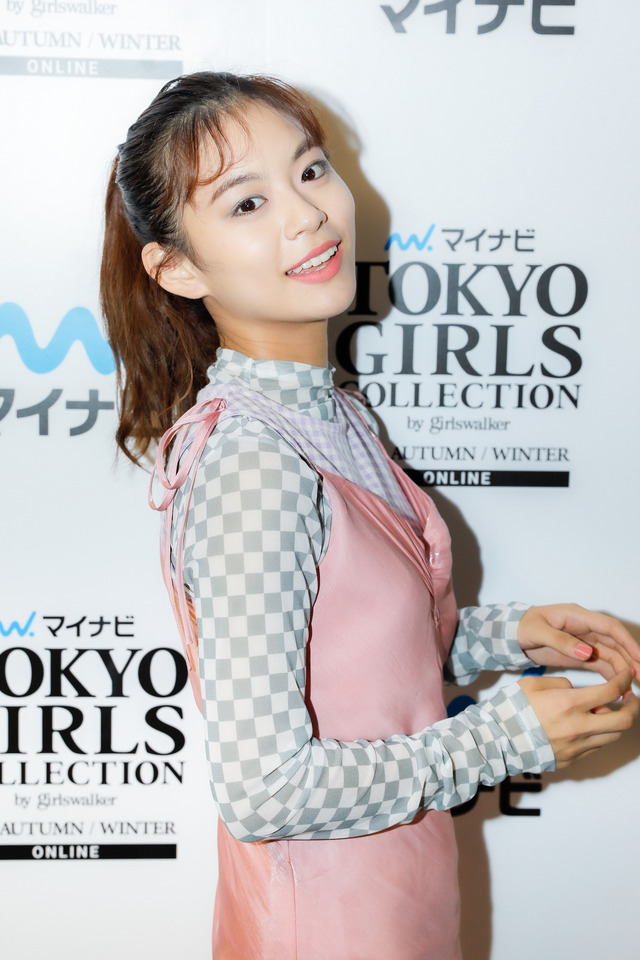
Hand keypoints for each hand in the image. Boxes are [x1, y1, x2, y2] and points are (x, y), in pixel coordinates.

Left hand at [517, 603, 639, 679]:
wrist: (512, 635)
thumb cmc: (522, 626)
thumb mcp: (538, 631)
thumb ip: (561, 641)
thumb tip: (587, 652)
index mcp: (577, 616)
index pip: (609, 627)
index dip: (627, 641)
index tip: (639, 657)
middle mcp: (585, 628)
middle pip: (616, 642)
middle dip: (632, 658)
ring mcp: (584, 642)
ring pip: (612, 654)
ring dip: (625, 668)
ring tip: (635, 686)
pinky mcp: (581, 655)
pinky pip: (602, 664)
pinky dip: (613, 674)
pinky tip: (621, 688)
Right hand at [519, 668, 639, 768]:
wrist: (497, 740)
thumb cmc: (512, 709)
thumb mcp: (533, 683)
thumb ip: (561, 683)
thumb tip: (577, 691)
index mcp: (569, 704)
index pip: (611, 691)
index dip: (624, 681)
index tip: (626, 676)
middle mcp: (578, 727)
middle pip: (624, 720)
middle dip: (634, 705)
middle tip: (631, 697)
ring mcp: (577, 746)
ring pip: (614, 735)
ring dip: (617, 721)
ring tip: (608, 711)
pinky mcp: (572, 759)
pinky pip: (596, 746)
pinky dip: (599, 734)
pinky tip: (589, 725)